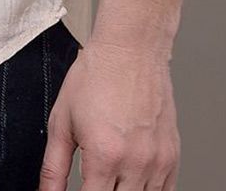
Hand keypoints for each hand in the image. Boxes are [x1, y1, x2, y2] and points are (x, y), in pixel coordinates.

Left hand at [38, 36, 180, 189]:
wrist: (131, 48)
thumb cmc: (96, 76)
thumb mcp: (62, 121)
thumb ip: (53, 168)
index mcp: (104, 155)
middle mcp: (135, 162)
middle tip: (93, 182)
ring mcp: (157, 161)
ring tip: (110, 181)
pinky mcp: (172, 155)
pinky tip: (131, 183)